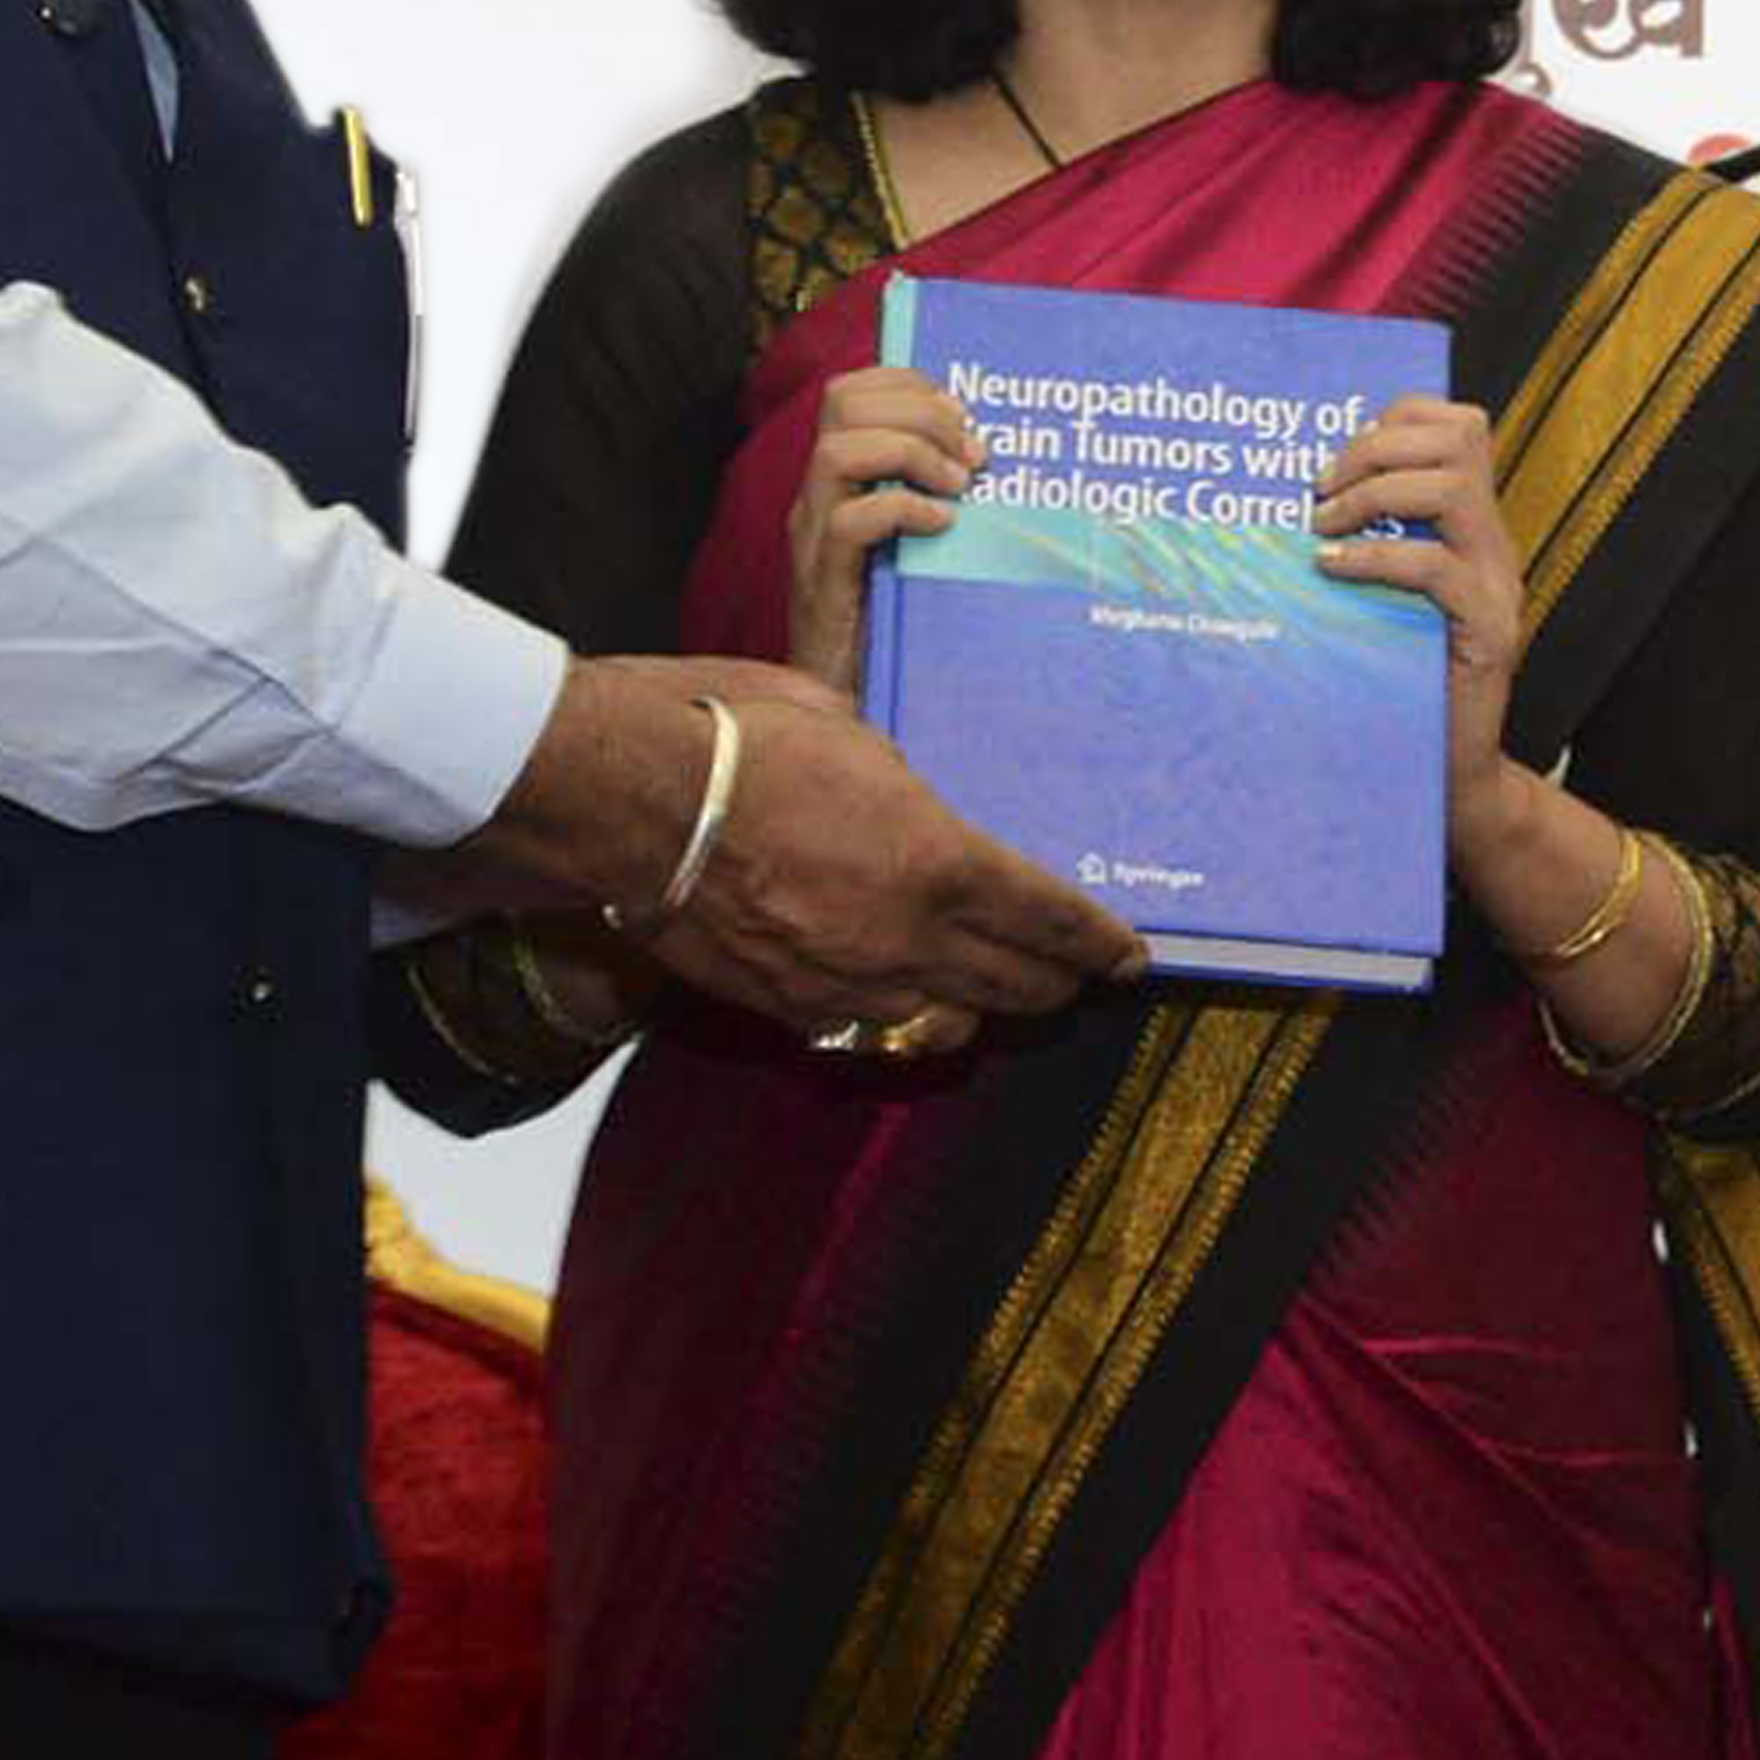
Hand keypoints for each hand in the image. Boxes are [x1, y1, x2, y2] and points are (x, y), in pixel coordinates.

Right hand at [451, 651, 1143, 1032]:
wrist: (630, 797)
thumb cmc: (742, 738)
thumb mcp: (856, 735)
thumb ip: (904, 789)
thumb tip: (913, 803)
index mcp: (939, 863)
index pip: (1048, 920)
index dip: (1098, 942)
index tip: (1128, 955)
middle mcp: (905, 940)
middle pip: (1013, 983)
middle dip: (1056, 980)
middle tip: (1081, 974)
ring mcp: (844, 983)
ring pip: (945, 1018)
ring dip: (984, 1005)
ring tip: (1006, 993)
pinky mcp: (785, 1005)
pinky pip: (868, 1025)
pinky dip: (901, 1012)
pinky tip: (909, 999)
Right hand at [785, 366, 975, 692]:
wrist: (847, 713)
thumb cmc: (898, 627)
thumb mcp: (922, 548)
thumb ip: (941, 502)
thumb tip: (1004, 464)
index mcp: (839, 482)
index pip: (852, 392)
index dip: (910, 384)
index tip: (965, 415)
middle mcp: (817, 500)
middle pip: (842, 402)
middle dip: (919, 410)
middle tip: (974, 455)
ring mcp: (812, 541)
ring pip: (836, 452)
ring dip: (911, 453)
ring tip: (960, 488)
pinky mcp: (823, 587)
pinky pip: (848, 524)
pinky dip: (902, 510)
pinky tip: (942, 527)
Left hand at [1310, 396, 1530, 844]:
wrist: (1450, 773)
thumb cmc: (1401, 683)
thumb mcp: (1383, 597)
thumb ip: (1369, 544)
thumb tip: (1294, 497)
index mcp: (1472, 527)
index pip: (1459, 424)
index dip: (1398, 417)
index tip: (1339, 454)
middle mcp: (1494, 545)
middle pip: (1460, 437)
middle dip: (1376, 447)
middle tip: (1319, 491)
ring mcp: (1498, 585)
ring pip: (1452, 488)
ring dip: (1374, 493)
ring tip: (1320, 527)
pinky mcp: (1488, 632)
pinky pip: (1435, 569)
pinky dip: (1375, 557)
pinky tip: (1331, 568)